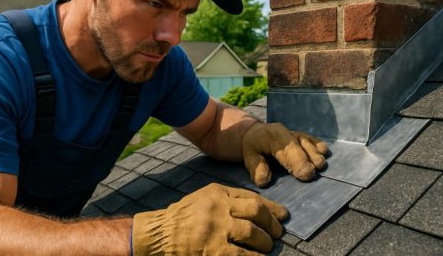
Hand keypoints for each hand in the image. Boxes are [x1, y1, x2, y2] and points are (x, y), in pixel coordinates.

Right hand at [132, 183, 288, 254]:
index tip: (283, 216)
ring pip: (253, 233)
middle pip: (256, 212)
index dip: (272, 208)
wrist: (160, 234)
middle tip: (278, 233)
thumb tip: (261, 209)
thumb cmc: (183, 217)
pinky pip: (242, 255)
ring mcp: (215, 229)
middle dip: (272, 224)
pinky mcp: (212, 251)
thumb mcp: (204, 198)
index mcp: (217, 192)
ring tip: (268, 246)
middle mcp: (218, 207)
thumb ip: (228, 199)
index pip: (252, 197)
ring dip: (265, 242)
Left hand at [242, 122, 327, 186]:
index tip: (305, 174)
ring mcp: (295, 133)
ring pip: (308, 142)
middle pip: (300, 145)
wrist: (255, 132)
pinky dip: (318, 146)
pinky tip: (324, 153)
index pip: (287, 149)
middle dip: (308, 159)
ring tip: (320, 166)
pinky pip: (312, 139)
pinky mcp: (302, 135)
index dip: (297, 161)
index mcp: (272, 137)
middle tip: (312, 174)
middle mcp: (285, 132)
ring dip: (315, 154)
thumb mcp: (249, 157)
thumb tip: (264, 181)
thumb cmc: (253, 147)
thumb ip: (256, 168)